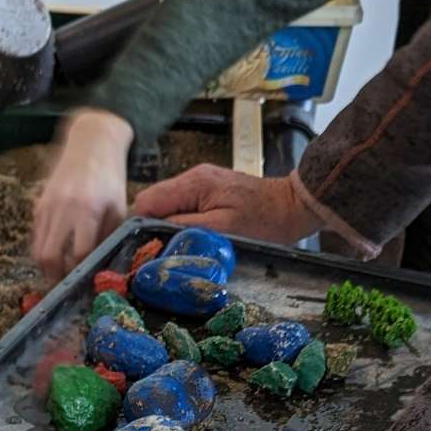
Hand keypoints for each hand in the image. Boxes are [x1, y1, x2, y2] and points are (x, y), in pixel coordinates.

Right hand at [32, 109, 132, 279]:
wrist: (91, 142)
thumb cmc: (109, 177)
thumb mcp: (118, 207)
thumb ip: (107, 237)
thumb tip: (98, 266)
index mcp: (87, 210)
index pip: (79, 254)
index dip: (81, 273)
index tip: (85, 284)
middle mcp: (63, 209)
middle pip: (50, 257)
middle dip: (56, 278)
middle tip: (65, 287)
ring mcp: (47, 207)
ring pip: (38, 251)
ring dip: (47, 268)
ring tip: (59, 275)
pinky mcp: (38, 205)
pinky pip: (36, 238)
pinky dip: (44, 251)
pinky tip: (57, 254)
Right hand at [131, 165, 319, 243]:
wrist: (293, 206)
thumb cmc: (264, 221)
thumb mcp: (222, 229)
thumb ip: (185, 228)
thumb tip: (152, 233)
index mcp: (193, 184)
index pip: (146, 201)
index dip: (138, 227)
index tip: (141, 250)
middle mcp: (192, 177)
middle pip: (151, 202)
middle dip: (148, 228)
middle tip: (156, 253)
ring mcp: (199, 182)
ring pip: (163, 205)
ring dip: (162, 227)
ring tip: (172, 247)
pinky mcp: (206, 190)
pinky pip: (178, 206)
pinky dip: (176, 222)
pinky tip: (186, 236)